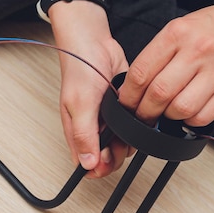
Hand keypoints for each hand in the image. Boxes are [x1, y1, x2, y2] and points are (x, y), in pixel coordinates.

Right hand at [50, 1, 131, 177]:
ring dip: (129, 138)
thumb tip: (87, 164)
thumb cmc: (79, 70)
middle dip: (117, 153)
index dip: (99, 168)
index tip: (109, 161)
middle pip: (107, 158)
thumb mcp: (80, 105)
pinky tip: (134, 114)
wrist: (94, 43)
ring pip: (123, 144)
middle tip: (121, 139)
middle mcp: (92, 129)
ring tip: (127, 122)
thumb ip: (84, 135)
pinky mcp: (122, 110)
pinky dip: (136, 123)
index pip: (86, 164)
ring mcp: (107, 121)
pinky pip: (132, 126)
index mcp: (77, 132)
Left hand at [119, 0, 213, 126]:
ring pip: (179, 109)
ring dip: (167, 117)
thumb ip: (159, 53)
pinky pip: (202, 117)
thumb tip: (135, 86)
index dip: (128, 95)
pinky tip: (188, 111)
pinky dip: (189, 120)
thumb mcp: (182, 27)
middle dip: (144, 111)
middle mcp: (197, 51)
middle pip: (157, 94)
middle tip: (142, 114)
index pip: (140, 73)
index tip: (126, 104)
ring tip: (167, 111)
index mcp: (177, 33)